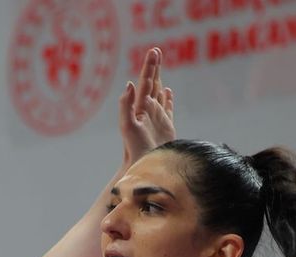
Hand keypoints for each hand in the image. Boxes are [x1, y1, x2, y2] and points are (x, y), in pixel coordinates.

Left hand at [119, 47, 175, 164]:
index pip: (145, 82)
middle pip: (152, 84)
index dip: (149, 66)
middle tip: (157, 50)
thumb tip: (130, 83)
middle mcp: (148, 111)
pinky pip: (167, 109)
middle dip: (154, 67)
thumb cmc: (134, 149)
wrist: (142, 166)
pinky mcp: (166, 127)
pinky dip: (168, 99)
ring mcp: (157, 118)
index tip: (154, 51)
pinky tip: (168, 93)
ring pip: (159, 94)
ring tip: (160, 68)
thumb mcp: (127, 126)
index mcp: (139, 107)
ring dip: (160, 81)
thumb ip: (126, 104)